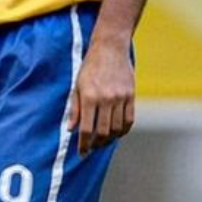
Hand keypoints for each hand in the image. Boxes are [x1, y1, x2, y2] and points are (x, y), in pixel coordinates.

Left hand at [68, 40, 134, 155]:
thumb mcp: (76, 86)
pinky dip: (123, 130)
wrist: (110, 48)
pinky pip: (129, 120)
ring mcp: (120, 98)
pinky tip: (117, 133)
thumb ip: (74, 109)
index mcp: (89, 97)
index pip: (86, 129)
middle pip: (103, 132)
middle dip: (96, 144)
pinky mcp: (131, 96)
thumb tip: (71, 130)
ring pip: (117, 129)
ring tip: (103, 141)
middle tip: (92, 148)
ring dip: (110, 139)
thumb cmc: (90, 67)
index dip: (84, 144)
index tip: (82, 152)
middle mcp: (106, 99)